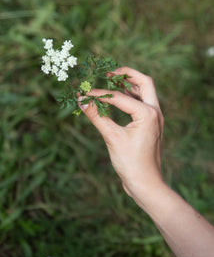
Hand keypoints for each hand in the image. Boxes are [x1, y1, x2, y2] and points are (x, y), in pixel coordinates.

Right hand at [78, 67, 163, 199]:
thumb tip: (81, 100)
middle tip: (108, 72)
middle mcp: (155, 112)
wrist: (145, 183)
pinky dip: (130, 97)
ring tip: (111, 81)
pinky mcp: (151, 124)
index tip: (84, 92)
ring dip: (129, 84)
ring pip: (145, 91)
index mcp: (148, 113)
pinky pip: (142, 103)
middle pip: (144, 82)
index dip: (99, 93)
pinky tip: (117, 99)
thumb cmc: (130, 163)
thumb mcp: (111, 137)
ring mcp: (155, 118)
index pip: (119, 96)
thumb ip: (96, 116)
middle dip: (126, 74)